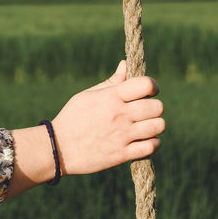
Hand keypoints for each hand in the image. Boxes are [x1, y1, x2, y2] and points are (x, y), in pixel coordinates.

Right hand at [52, 60, 164, 174]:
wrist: (58, 148)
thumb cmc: (72, 117)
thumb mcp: (87, 95)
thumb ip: (111, 82)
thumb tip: (125, 64)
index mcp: (110, 97)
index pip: (146, 85)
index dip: (153, 86)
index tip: (149, 91)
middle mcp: (119, 115)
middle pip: (157, 107)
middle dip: (154, 107)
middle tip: (145, 111)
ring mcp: (122, 135)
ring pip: (158, 126)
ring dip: (155, 125)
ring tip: (145, 126)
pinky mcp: (122, 154)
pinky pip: (151, 147)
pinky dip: (152, 143)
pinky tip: (144, 140)